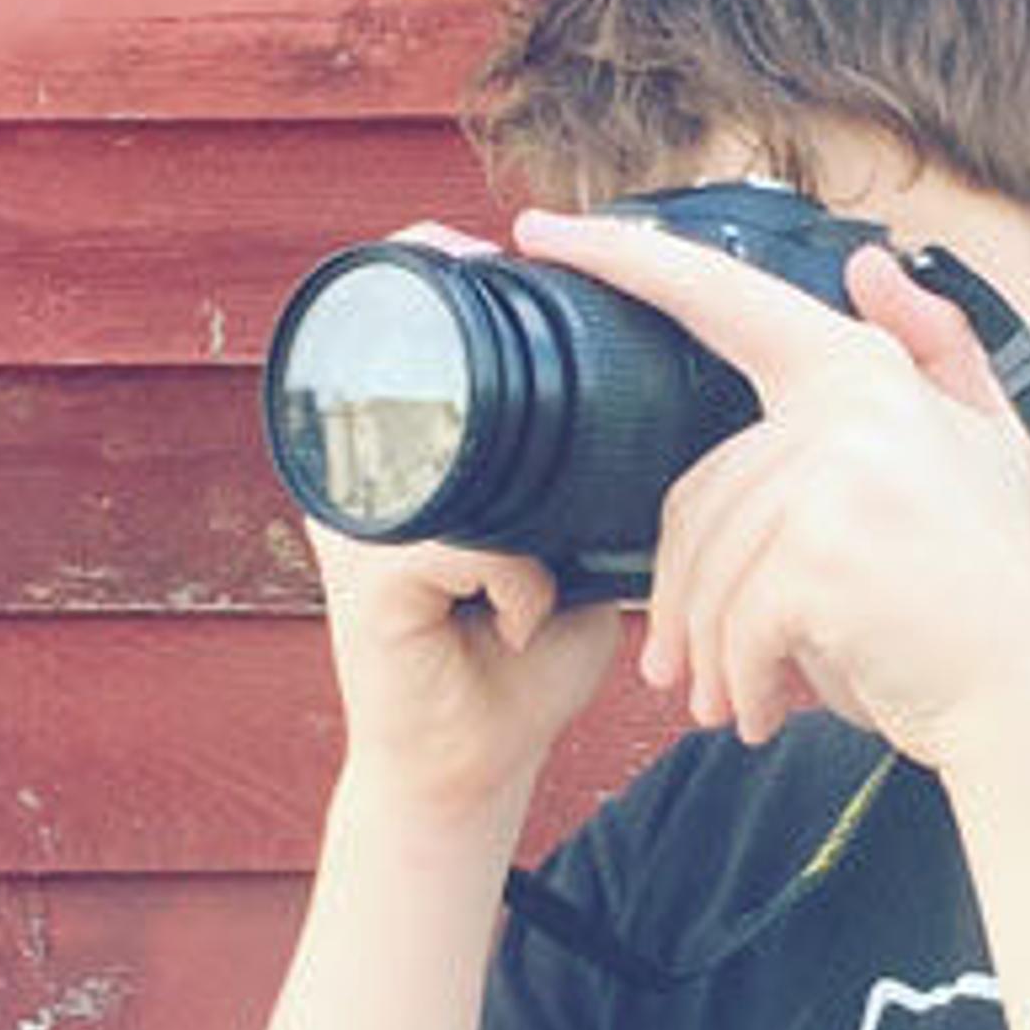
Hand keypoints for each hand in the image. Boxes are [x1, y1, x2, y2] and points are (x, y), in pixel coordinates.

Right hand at [295, 225, 623, 840]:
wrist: (476, 766)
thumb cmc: (525, 659)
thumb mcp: (574, 547)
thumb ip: (597, 478)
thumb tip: (676, 397)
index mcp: (406, 458)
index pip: (410, 333)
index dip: (449, 272)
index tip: (527, 263)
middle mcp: (361, 477)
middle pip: (399, 361)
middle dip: (469, 339)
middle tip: (547, 410)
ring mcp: (354, 526)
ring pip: (448, 456)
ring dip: (516, 511)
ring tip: (540, 566)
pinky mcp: (365, 584)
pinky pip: (456, 546)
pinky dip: (511, 579)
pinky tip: (521, 620)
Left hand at [512, 204, 1029, 767]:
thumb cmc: (988, 585)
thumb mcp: (977, 448)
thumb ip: (929, 350)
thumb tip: (869, 265)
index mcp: (862, 370)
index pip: (721, 297)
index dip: (625, 257)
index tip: (541, 230)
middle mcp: (850, 404)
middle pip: (697, 496)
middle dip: (683, 603)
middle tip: (687, 678)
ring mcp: (838, 473)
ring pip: (708, 570)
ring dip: (714, 657)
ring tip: (737, 704)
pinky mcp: (823, 552)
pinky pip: (733, 621)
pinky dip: (742, 682)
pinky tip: (767, 713)